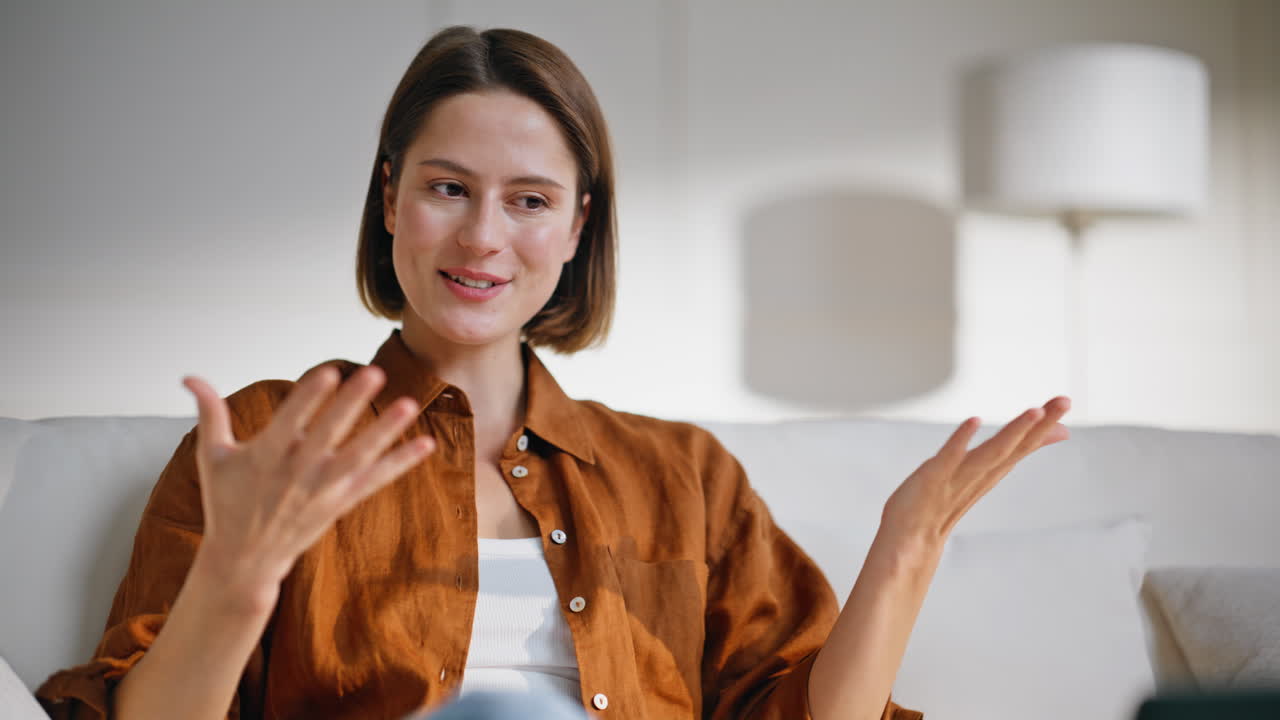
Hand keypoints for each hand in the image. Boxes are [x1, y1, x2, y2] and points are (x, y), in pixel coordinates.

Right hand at [180, 365, 435, 609]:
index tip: (329, 372)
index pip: (290, 421)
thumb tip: (189, 378)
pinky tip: (424, 443)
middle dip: (351, 404)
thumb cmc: (227, 503)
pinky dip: (401, 463)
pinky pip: (376, 480)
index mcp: (265, 457)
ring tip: (409, 404)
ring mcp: (322, 491)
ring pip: (359, 457)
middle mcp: (297, 474)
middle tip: (374, 374)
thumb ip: (210, 413)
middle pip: (329, 434)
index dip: (309, 398)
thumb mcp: (213, 457)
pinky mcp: (341, 503)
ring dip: (385, 431)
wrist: (244, 560)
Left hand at [880, 396, 1071, 545]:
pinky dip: (961, 440)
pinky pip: (948, 458)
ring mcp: (955, 479)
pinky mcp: (931, 480)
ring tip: (1035, 410)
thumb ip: (987, 461)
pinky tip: (974, 420)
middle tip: (1065, 400)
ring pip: (991, 453)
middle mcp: (977, 477)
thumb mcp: (964, 480)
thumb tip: (999, 457)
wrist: (907, 545)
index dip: (1042, 425)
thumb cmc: (936, 509)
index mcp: (986, 474)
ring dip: (1013, 432)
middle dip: (1039, 423)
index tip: (1064, 402)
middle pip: (1014, 448)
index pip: (1019, 447)